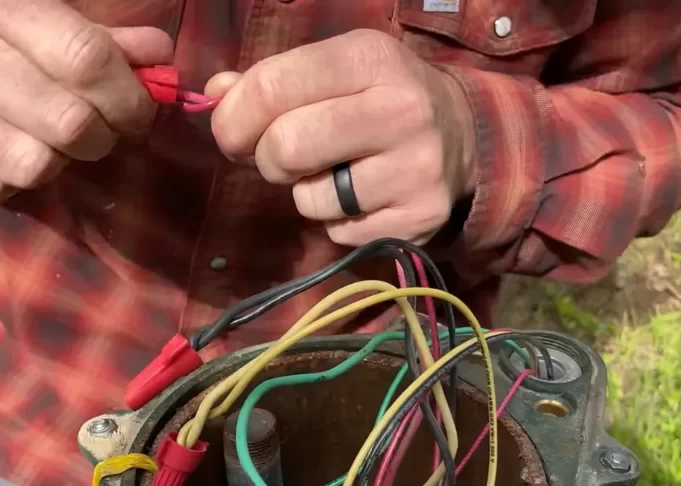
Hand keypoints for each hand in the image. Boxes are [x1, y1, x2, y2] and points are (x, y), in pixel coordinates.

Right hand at [0, 0, 172, 202]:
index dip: (128, 94)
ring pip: (31, 164)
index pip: (84, 58)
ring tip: (60, 144)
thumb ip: (93, 32)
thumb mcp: (24, 3)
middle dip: (105, 136)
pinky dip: (16, 182)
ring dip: (62, 162)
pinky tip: (16, 155)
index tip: (139, 108)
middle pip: (66, 121)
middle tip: (107, 131)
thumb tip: (158, 58)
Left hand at [206, 29, 476, 245]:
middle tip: (285, 157)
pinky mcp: (420, 218)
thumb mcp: (335, 69)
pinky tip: (363, 197)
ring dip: (306, 193)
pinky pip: (340, 233)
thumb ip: (272, 79)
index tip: (232, 132)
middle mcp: (400, 109)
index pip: (271, 87)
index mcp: (369, 58)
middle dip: (268, 159)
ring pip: (310, 199)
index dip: (234, 117)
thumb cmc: (381, 96)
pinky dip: (338, 221)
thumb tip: (215, 95)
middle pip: (285, 147)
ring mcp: (415, 168)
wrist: (466, 136)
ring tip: (336, 174)